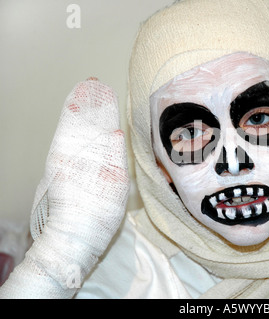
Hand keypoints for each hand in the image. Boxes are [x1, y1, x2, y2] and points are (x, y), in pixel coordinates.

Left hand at [1, 78, 128, 297]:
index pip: (94, 123)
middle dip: (89, 102)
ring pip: (73, 128)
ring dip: (79, 109)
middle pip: (82, 122)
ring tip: (85, 92)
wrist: (74, 234)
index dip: (98, 105)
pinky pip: (65, 138)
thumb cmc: (96, 213)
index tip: (101, 87)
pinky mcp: (59, 167)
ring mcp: (64, 158)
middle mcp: (73, 153)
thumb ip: (114, 158)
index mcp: (90, 156)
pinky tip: (74, 116)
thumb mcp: (112, 185)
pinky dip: (70, 123)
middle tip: (93, 84)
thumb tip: (116, 132)